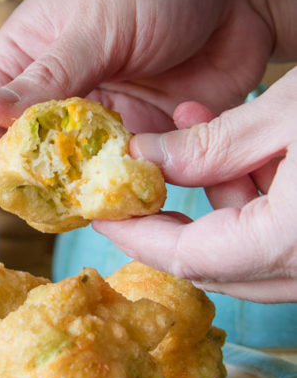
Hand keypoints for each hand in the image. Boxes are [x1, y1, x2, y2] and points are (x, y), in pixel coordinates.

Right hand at [0, 0, 271, 185]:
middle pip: (30, 151)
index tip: (2, 182)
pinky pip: (129, 172)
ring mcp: (105, 114)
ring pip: (78, 170)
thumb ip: (46, 76)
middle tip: (51, 203)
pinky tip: (141, 184)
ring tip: (99, 200)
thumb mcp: (95, 24)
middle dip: (36, 180)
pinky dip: (130, 184)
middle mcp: (62, 88)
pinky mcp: (149, 133)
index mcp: (30, 52)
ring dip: (85, 188)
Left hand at [94, 68, 296, 302]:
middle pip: (214, 262)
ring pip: (249, 249)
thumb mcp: (289, 115)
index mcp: (285, 244)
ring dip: (218, 195)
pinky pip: (281, 240)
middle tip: (135, 176)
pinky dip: (259, 201)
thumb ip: (214, 144)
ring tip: (193, 127)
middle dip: (170, 216)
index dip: (136, 233)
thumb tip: (144, 157)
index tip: (101, 210)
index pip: (186, 256)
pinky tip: (246, 147)